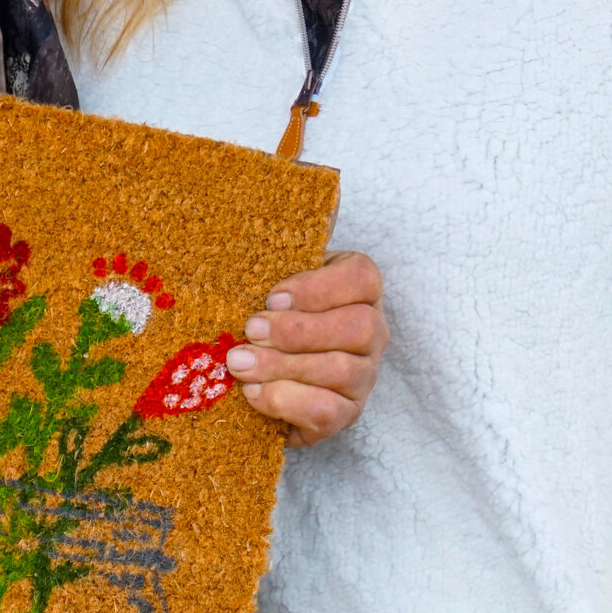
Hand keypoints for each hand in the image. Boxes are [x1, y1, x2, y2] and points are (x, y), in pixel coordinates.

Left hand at [229, 250, 386, 445]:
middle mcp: (373, 332)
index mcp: (359, 289)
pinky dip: (286, 401)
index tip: (271, 296)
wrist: (260, 374)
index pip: (361, 278)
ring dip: (282, 366)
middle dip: (297, 330)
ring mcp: (364, 376)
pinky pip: (328, 412)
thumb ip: (286, 243)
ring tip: (238, 363)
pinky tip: (252, 393)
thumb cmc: (268, 313)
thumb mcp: (272, 274)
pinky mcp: (345, 415)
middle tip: (250, 330)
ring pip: (341, 370)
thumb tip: (301, 197)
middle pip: (358, 327)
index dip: (318, 288)